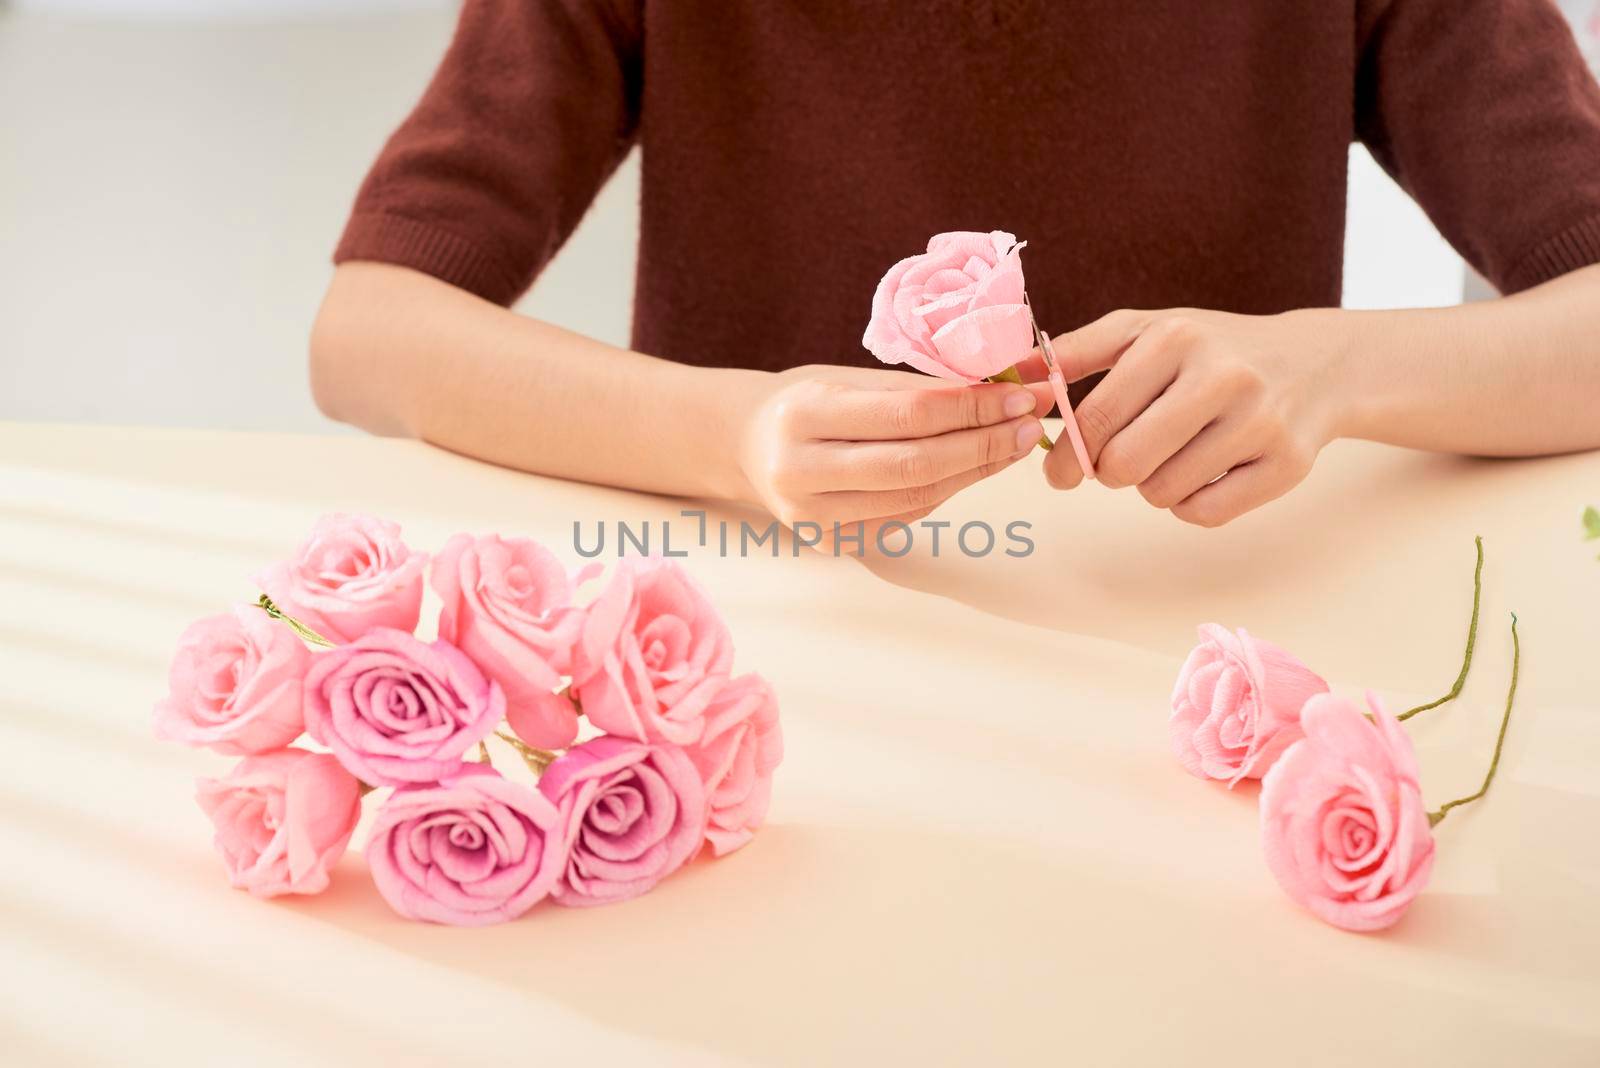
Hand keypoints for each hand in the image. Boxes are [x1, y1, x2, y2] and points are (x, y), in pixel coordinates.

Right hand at [735, 364, 1051, 538]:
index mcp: (804, 415)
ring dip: (976, 469)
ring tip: (1014, 442)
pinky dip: (948, 490)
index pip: (907, 414)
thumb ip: (916, 387)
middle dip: (984, 443)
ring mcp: (814, 515)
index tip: (1018, 394)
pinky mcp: (831, 541)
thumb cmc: (807, 403)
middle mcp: (802, 470)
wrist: (747, 446)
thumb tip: (1001, 385)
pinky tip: (975, 466)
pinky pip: (906, 516)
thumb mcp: (848, 378)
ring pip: (917, 498)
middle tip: (1031, 422)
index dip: (971, 407)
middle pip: (916, 464)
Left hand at [1039, 308, 1347, 525]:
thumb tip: (1011, 373)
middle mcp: (1222, 376)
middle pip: (1125, 464)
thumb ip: (1075, 352)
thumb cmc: (1210, 350)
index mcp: (1176, 338)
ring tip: (1172, 456)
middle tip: (1119, 463)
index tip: (1058, 472)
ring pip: (1162, 493)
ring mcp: (1259, 422)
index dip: (1066, 456)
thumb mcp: (1144, 331)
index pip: (1096, 417)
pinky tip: (1203, 473)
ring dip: (1152, 487)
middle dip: (1109, 473)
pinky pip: (1204, 514)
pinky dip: (1190, 505)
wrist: (1316, 363)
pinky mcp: (1286, 465)